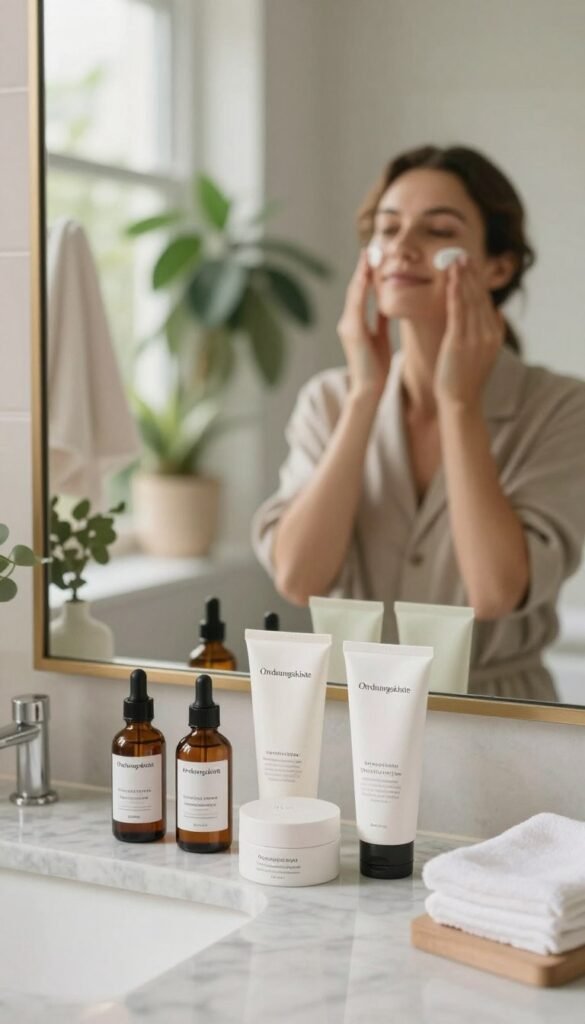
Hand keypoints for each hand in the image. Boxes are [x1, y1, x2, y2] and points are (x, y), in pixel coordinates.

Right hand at [336, 251, 390, 398]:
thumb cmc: (377, 367)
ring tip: (368, 255)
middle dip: (362, 269)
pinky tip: (367, 276)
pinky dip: (362, 289)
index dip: (366, 275)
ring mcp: (348, 326)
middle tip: (370, 248)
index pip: (361, 293)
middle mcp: (347, 321)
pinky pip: (357, 305)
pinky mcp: (352, 331)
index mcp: (355, 323)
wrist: (369, 389)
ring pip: (354, 294)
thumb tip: (385, 306)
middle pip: (355, 289)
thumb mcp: (380, 338)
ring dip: (361, 274)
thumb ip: (380, 321)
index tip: (374, 257)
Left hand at [434, 257, 504, 409]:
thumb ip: (488, 333)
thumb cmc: (465, 380)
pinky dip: (456, 291)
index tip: (470, 265)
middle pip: (480, 296)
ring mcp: (476, 337)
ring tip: (456, 259)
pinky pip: (458, 310)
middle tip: (463, 254)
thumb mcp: (482, 353)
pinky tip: (452, 278)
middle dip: (472, 274)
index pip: (486, 301)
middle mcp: (488, 333)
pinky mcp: (460, 341)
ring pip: (470, 300)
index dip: (478, 282)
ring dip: (463, 277)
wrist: (460, 402)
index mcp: (494, 334)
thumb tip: (494, 313)